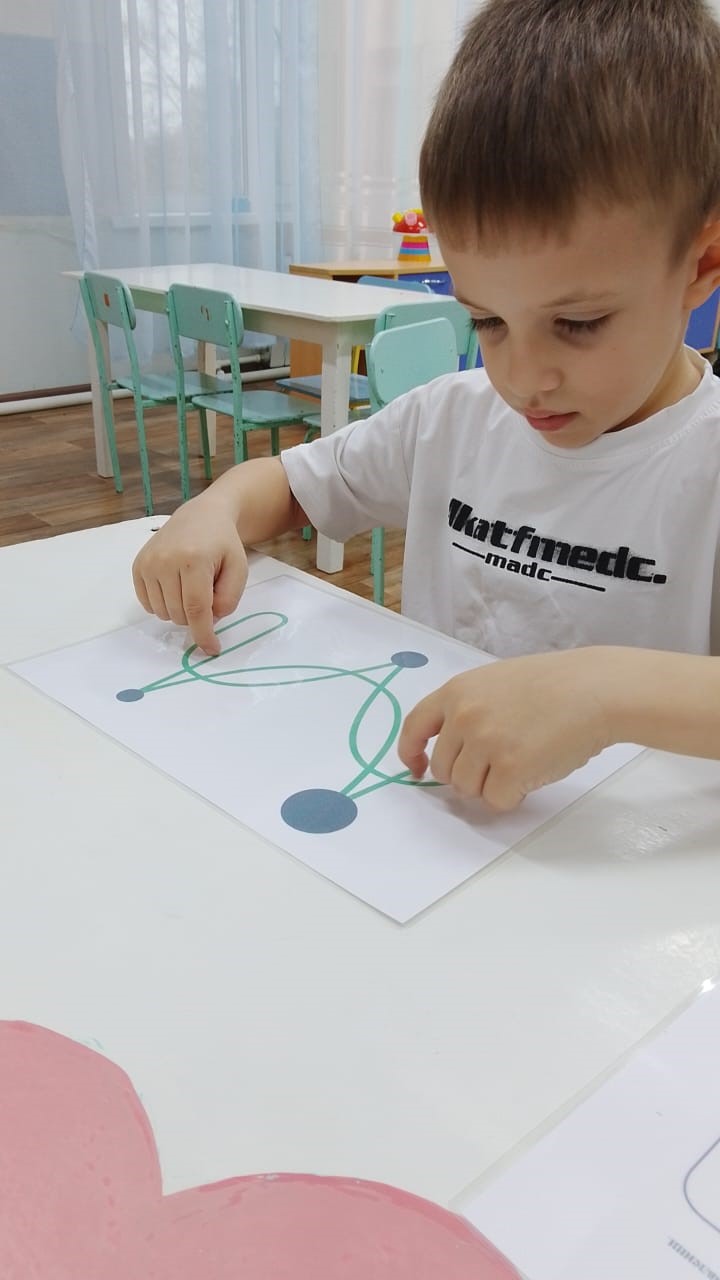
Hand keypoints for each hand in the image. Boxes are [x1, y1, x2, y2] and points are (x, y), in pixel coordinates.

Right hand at [132, 497, 247, 654]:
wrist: (201, 516)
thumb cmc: (223, 544)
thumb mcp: (238, 569)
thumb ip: (228, 599)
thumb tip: (208, 622)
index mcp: (194, 560)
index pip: (196, 609)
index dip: (203, 634)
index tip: (211, 650)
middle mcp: (165, 560)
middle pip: (179, 614)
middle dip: (196, 617)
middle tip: (207, 593)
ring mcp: (148, 563)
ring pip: (162, 613)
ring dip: (179, 611)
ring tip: (191, 587)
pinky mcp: (138, 566)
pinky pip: (148, 605)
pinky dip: (163, 605)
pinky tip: (175, 587)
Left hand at [397, 648, 614, 809]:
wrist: (595, 690)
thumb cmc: (555, 685)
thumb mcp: (497, 682)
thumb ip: (469, 709)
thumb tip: (454, 750)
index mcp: (457, 691)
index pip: (414, 728)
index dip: (411, 753)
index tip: (418, 768)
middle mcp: (464, 716)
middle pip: (442, 768)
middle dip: (465, 775)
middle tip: (497, 765)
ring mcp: (485, 743)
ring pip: (466, 788)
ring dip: (489, 786)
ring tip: (521, 762)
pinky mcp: (509, 769)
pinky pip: (495, 801)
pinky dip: (512, 797)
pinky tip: (533, 773)